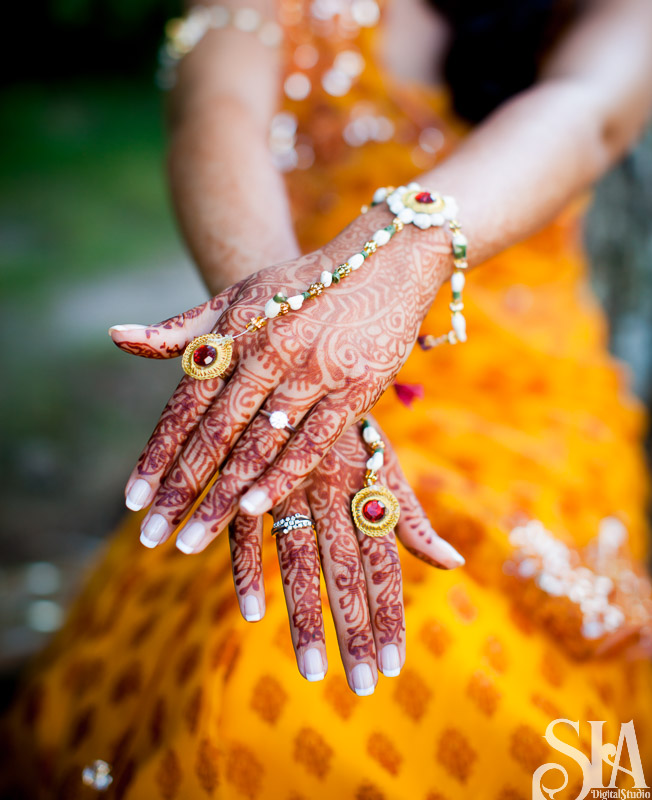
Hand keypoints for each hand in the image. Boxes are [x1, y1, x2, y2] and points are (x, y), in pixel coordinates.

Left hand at [110, 205, 448, 548]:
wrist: (386, 260)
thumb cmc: (302, 284)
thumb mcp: (239, 296)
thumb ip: (183, 328)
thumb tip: (117, 337)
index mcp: (234, 330)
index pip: (185, 403)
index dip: (158, 453)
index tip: (133, 500)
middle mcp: (268, 350)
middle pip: (215, 432)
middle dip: (182, 488)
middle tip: (154, 535)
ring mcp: (313, 369)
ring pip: (258, 443)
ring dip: (224, 495)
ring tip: (194, 539)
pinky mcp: (355, 386)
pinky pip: (312, 439)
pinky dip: (282, 475)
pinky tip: (255, 509)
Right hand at [226, 423, 463, 693]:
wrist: (299, 365)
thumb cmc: (348, 428)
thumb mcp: (382, 466)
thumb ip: (411, 519)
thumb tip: (456, 564)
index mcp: (366, 488)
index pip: (383, 563)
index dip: (389, 613)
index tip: (394, 666)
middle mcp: (331, 490)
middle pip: (345, 570)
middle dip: (354, 630)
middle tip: (363, 686)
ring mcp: (287, 485)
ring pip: (298, 560)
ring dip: (303, 617)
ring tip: (311, 672)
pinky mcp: (245, 479)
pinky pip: (245, 531)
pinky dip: (246, 570)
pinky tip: (252, 614)